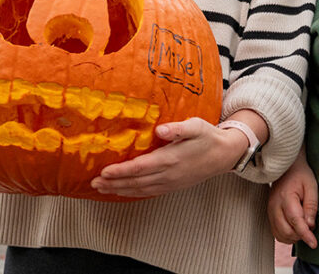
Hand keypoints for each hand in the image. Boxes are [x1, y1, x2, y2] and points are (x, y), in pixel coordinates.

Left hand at [91, 117, 245, 197]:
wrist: (224, 155)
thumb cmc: (208, 137)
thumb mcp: (196, 126)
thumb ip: (178, 128)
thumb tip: (160, 130)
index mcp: (170, 159)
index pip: (139, 167)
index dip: (120, 171)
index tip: (103, 171)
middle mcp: (168, 174)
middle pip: (135, 182)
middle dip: (113, 183)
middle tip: (94, 182)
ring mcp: (170, 182)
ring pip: (140, 189)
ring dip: (120, 189)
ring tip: (102, 188)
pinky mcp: (173, 186)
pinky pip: (148, 192)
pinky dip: (133, 193)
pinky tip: (123, 190)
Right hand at [268, 152, 317, 247]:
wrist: (286, 167)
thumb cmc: (301, 175)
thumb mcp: (311, 186)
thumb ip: (311, 206)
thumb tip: (310, 225)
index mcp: (286, 197)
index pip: (295, 221)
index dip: (305, 235)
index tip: (314, 243)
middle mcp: (275, 205)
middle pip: (286, 231)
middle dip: (301, 236)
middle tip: (311, 228)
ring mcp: (270, 210)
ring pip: (280, 234)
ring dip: (293, 237)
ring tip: (304, 228)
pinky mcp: (269, 214)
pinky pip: (276, 232)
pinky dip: (286, 235)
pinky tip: (295, 229)